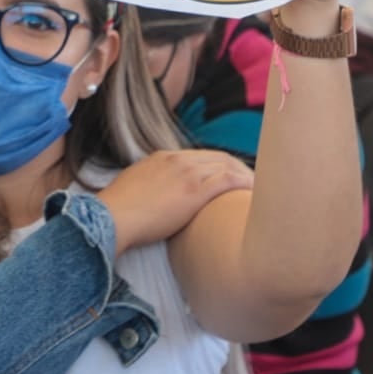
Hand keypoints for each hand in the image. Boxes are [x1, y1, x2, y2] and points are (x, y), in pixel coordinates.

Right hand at [101, 150, 252, 253]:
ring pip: (227, 166)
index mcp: (163, 158)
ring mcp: (186, 173)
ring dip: (246, 176)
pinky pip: (227, 180)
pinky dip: (244, 183)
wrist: (111, 217)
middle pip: (218, 157)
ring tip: (261, 189)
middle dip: (238, 168)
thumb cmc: (119, 213)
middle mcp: (177, 160)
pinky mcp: (193, 190)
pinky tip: (255, 192)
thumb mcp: (135, 190)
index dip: (220, 166)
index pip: (201, 156)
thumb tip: (158, 202)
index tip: (231, 177)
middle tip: (253, 183)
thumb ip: (152, 189)